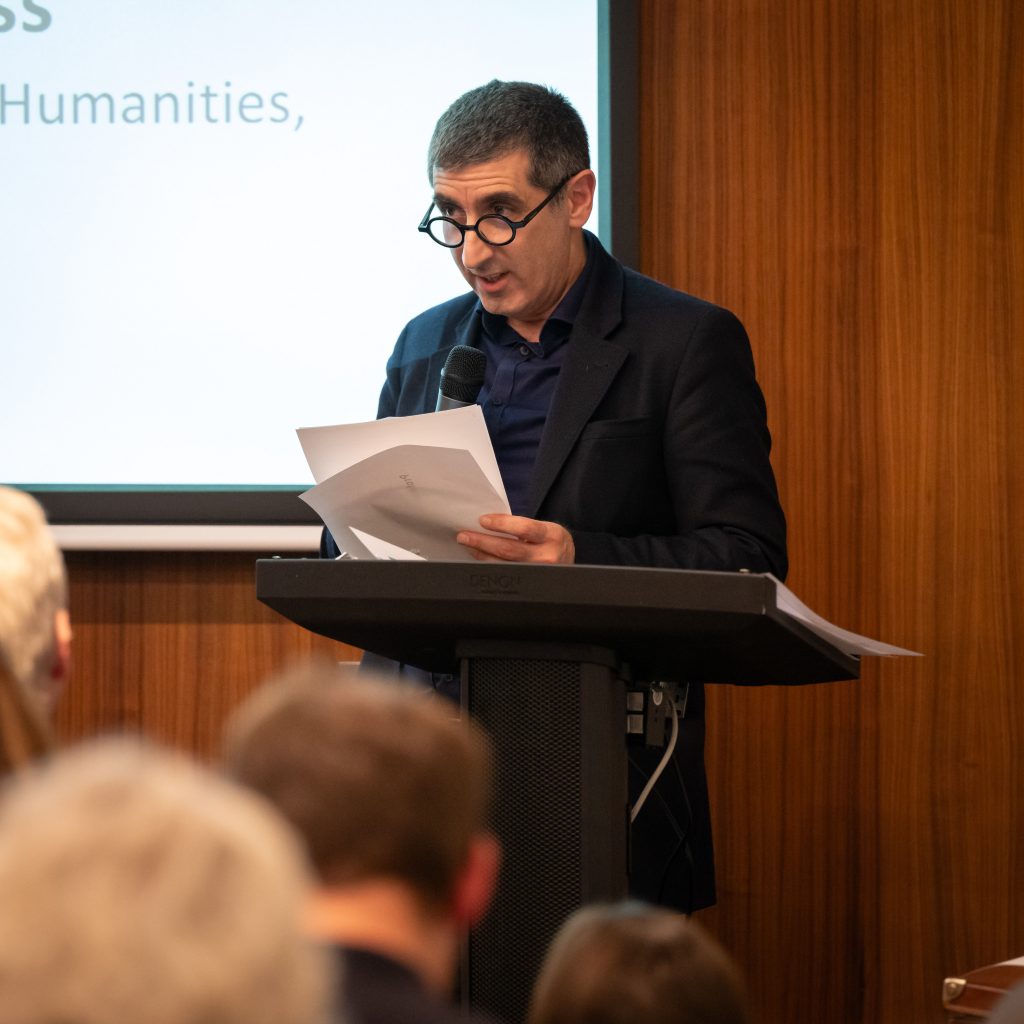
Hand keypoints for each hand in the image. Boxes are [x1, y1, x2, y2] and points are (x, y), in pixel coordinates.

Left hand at [457, 514, 575, 563]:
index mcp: (551, 536)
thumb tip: (487, 523)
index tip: (482, 520)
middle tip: (464, 535)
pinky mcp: (529, 584)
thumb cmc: (550, 540)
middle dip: (483, 541)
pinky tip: (479, 557)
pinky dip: (489, 564)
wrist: (567, 559)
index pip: (524, 529)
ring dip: (481, 554)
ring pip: (503, 564)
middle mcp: (547, 556)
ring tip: (468, 545)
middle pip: (509, 549)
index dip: (501, 524)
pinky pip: (505, 574)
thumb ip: (521, 526)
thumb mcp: (543, 528)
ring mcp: (538, 573)